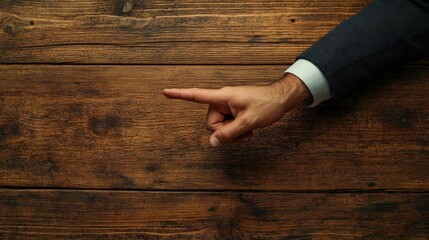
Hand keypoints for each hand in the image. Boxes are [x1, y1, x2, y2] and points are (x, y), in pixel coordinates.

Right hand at [163, 74, 310, 146]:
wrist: (281, 100)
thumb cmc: (266, 105)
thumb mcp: (248, 122)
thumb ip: (229, 133)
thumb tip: (212, 143)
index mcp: (222, 97)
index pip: (197, 95)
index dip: (180, 95)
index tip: (165, 92)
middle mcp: (222, 101)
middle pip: (211, 124)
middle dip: (225, 131)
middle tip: (243, 130)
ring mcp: (227, 107)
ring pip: (219, 128)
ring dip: (232, 133)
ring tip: (248, 129)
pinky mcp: (233, 112)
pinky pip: (227, 127)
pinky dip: (236, 131)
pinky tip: (247, 130)